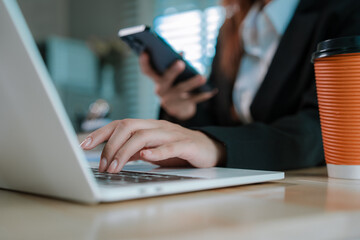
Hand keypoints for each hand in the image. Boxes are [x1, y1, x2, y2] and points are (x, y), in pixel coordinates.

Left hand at [80, 119, 224, 172]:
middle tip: (102, 165)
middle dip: (110, 145)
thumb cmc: (178, 150)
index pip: (120, 123)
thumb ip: (134, 150)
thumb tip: (113, 156)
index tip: (84, 144)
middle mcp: (158, 126)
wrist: (209, 149)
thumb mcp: (152, 150)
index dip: (101, 133)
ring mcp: (172, 134)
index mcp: (148, 126)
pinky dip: (157, 152)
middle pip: (129, 126)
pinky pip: (170, 146)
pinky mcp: (186, 145)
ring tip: (115, 168)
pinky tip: (146, 157)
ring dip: (125, 152)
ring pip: (144, 136)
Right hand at [139, 53, 217, 120]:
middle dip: (172, 72)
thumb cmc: (175, 85)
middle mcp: (160, 90)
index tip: (145, 51)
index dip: (144, 62)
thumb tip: (182, 53)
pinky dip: (202, 95)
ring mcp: (170, 100)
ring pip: (181, 91)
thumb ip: (174, 63)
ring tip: (202, 77)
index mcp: (156, 80)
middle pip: (165, 80)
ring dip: (192, 83)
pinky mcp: (180, 108)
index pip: (147, 71)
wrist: (177, 108)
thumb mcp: (172, 75)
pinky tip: (211, 91)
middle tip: (181, 63)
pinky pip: (192, 100)